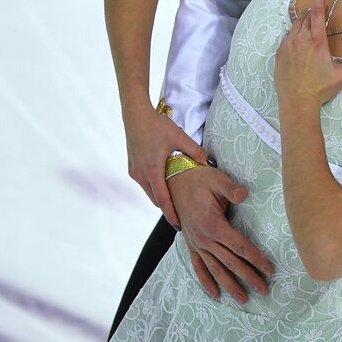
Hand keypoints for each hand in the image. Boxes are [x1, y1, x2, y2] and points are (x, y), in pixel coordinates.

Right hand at [123, 103, 208, 227]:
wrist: (136, 115)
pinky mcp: (131, 168)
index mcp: (153, 170)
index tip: (178, 225)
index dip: (171, 213)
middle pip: (155, 199)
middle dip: (167, 209)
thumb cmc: (158, 125)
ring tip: (175, 205)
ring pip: (149, 192)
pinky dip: (154, 188)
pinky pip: (144, 184)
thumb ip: (195, 151)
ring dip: (160, 198)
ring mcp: (134, 172)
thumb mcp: (179, 137)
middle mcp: (141, 174)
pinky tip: (164, 187)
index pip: (163, 199)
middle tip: (182, 218)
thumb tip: (209, 163)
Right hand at [168, 166, 273, 300]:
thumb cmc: (200, 179)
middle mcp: (204, 239)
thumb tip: (245, 194)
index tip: (270, 269)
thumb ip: (231, 189)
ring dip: (230, 285)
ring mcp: (196, 244)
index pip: (240, 246)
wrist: (174, 182)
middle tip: (264, 290)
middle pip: (231, 262)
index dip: (256, 259)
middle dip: (248, 277)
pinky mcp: (190, 245)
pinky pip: (198, 267)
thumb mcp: (217, 180)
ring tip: (244, 299)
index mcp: (213, 225)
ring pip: (216, 269)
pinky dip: (206, 282)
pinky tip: (215, 295)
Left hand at [274, 0, 341, 106]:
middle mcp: (300, 39)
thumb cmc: (320, 89)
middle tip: (320, 15)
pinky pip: (287, 37)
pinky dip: (294, 34)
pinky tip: (299, 43)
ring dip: (303, 23)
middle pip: (306, 17)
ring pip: (295, 26)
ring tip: (310, 29)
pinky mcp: (279, 53)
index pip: (318, 13)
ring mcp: (287, 45)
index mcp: (316, 41)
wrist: (296, 102)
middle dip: (313, 13)